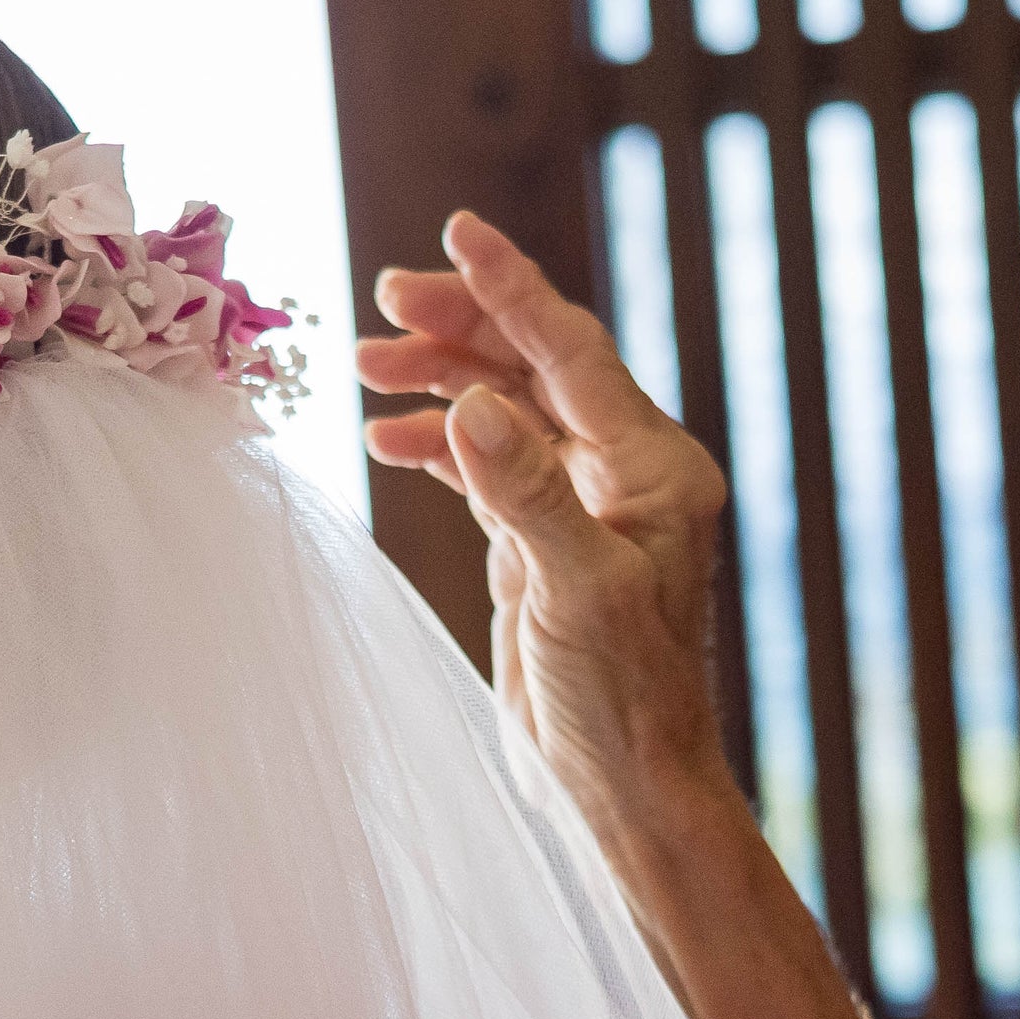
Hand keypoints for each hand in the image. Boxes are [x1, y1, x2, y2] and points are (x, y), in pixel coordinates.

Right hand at [354, 212, 736, 828]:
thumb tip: (472, 403)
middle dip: (459, 327)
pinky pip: (489, 467)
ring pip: (506, 411)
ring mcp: (582, 508)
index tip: (457, 231)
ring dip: (439, 382)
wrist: (627, 787)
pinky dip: (439, 445)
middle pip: (535, 366)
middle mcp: (624, 475)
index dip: (511, 289)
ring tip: (366, 367)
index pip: (573, 352)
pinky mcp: (544, 546)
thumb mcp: (575, 593)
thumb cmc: (624, 700)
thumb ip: (525, 495)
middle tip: (382, 299)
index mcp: (654, 468)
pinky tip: (388, 437)